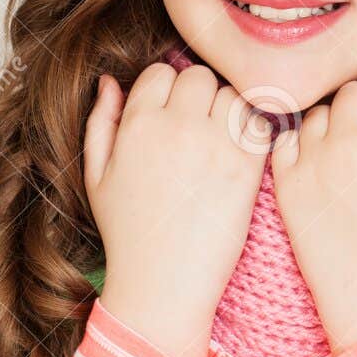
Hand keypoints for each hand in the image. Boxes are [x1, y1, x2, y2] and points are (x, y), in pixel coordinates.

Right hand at [83, 62, 272, 356]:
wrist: (163, 284)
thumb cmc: (127, 233)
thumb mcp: (97, 176)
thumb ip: (101, 122)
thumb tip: (111, 80)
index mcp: (138, 125)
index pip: (162, 72)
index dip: (167, 91)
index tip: (171, 116)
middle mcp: (177, 127)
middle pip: (200, 78)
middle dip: (199, 97)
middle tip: (198, 129)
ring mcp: (215, 145)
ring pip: (233, 96)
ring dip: (229, 112)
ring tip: (219, 142)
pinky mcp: (247, 168)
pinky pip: (260, 124)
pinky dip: (254, 132)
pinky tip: (241, 154)